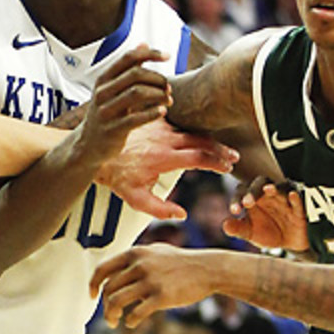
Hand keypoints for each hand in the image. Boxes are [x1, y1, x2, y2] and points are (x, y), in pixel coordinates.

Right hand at [73, 44, 171, 169]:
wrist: (88, 145)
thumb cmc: (106, 114)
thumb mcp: (112, 89)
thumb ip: (128, 68)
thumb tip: (144, 43)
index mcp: (103, 80)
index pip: (128, 58)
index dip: (150, 54)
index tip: (168, 56)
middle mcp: (102, 93)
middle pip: (135, 75)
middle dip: (157, 79)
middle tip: (168, 87)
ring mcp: (106, 111)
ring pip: (137, 94)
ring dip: (158, 95)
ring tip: (168, 100)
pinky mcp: (112, 130)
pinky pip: (135, 118)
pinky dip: (152, 114)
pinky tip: (162, 112)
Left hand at [90, 244, 216, 328]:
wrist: (207, 269)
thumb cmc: (181, 262)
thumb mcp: (155, 251)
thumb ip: (135, 258)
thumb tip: (115, 270)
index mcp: (135, 253)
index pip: (103, 269)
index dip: (93, 284)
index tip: (92, 295)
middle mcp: (139, 265)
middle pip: (108, 289)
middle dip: (104, 306)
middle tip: (110, 316)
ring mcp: (150, 281)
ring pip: (116, 301)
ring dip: (111, 315)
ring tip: (114, 321)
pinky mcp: (161, 297)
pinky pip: (136, 313)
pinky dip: (130, 321)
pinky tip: (132, 323)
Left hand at [96, 118, 236, 218]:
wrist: (99, 151)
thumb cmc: (118, 177)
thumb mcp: (135, 199)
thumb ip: (159, 209)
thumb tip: (182, 215)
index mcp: (163, 158)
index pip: (199, 157)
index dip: (217, 162)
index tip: (228, 167)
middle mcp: (164, 139)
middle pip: (201, 141)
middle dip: (220, 149)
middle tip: (234, 157)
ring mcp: (160, 127)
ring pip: (192, 130)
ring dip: (210, 138)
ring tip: (223, 147)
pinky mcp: (155, 118)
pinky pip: (179, 122)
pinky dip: (193, 128)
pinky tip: (202, 134)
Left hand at [223, 177, 307, 251]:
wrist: (289, 245)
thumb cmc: (266, 233)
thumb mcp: (250, 233)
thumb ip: (237, 229)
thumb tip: (225, 225)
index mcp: (252, 198)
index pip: (242, 192)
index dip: (237, 200)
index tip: (234, 211)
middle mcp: (267, 195)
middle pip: (259, 184)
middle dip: (253, 192)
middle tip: (247, 203)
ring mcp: (283, 199)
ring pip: (279, 188)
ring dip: (273, 189)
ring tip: (268, 189)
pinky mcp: (298, 208)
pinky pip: (297, 200)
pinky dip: (295, 197)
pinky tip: (292, 195)